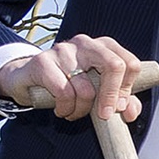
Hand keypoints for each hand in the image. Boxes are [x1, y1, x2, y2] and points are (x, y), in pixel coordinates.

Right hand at [0, 34, 144, 123]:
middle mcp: (86, 43)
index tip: (119, 108)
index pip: (130, 64)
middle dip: (111, 97)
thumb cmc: (70, 84)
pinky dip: (65, 108)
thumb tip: (130, 113)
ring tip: (74, 113)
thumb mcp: (98, 91)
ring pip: (86, 88)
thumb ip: (121, 100)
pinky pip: (63, 92)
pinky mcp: (43, 62)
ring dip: (82, 110)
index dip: (127, 89)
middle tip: (104, 115)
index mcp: (105, 46)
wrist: (28, 79)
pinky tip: (61, 110)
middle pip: (114, 66)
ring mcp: (64, 50)